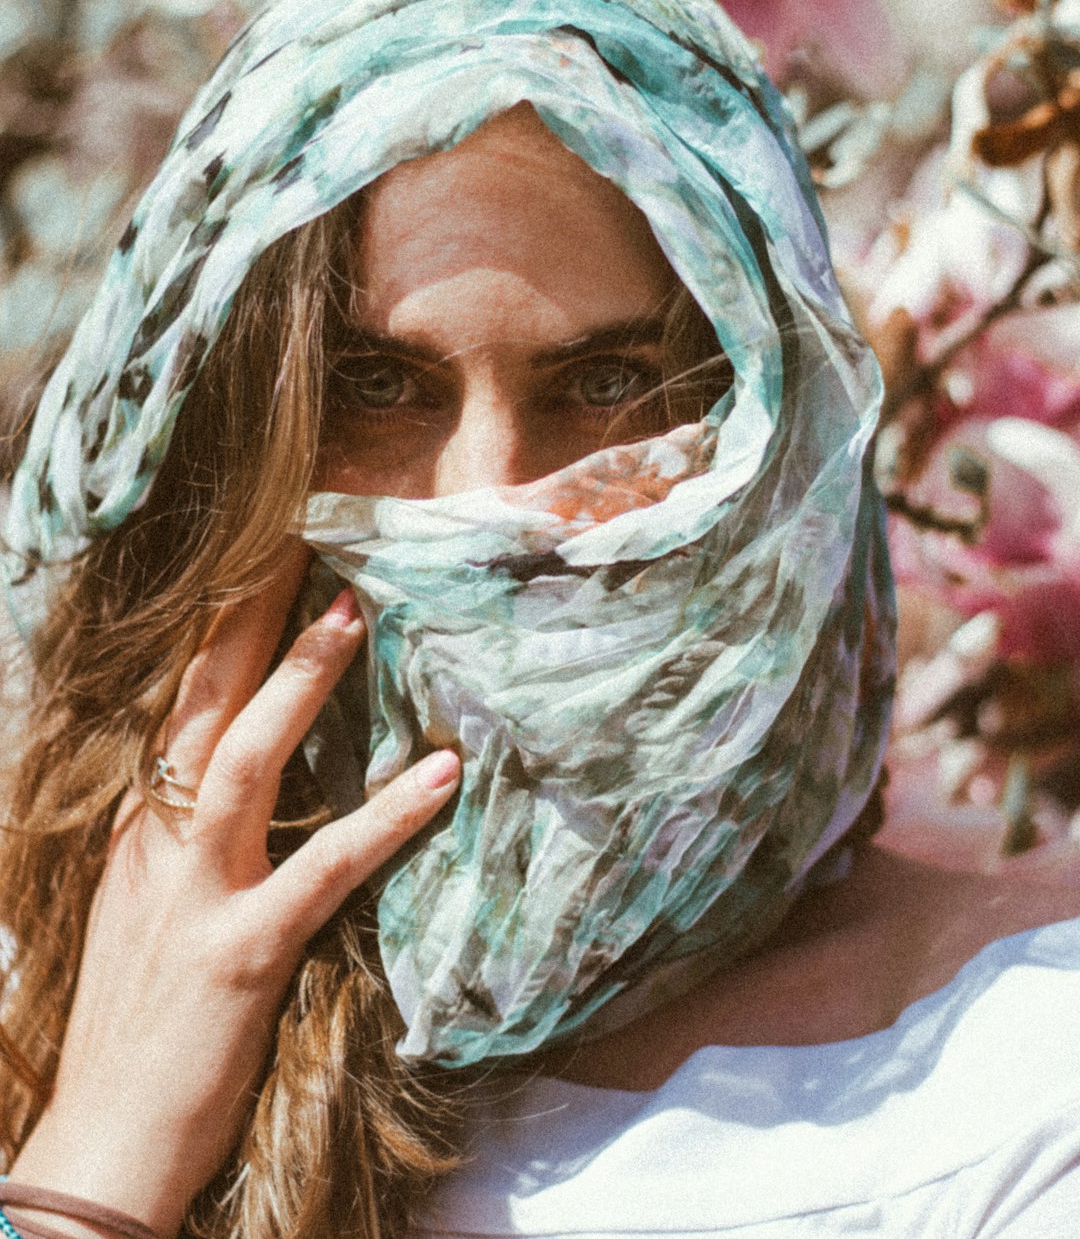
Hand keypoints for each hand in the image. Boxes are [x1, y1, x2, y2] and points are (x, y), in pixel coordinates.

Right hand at [10, 552, 459, 1238]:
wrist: (101, 1145)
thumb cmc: (136, 1028)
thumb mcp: (145, 913)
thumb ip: (185, 843)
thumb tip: (236, 786)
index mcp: (141, 830)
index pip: (180, 707)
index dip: (219, 632)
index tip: (258, 562)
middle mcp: (158, 843)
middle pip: (201, 705)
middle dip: (248, 619)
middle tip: (300, 542)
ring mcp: (194, 894)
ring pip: (245, 761)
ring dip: (301, 683)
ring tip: (354, 615)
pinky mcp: (240, 953)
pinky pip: (322, 870)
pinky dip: (382, 818)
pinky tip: (438, 778)